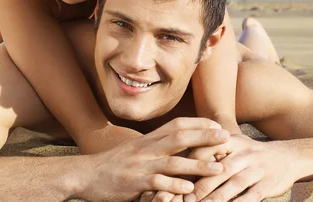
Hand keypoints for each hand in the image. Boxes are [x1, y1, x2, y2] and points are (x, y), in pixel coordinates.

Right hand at [77, 118, 229, 201]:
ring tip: (218, 168)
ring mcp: (141, 165)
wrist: (86, 174)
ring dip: (198, 165)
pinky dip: (175, 185)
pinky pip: (158, 183)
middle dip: (205, 138)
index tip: (217, 126)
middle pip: (181, 138)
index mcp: (149, 138)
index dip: (199, 124)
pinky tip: (190, 188)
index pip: (178, 124)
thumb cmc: (116, 163)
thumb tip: (182, 143)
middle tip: (226, 139)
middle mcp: (147, 148)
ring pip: (174, 162)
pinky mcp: (135, 183)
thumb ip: (158, 145)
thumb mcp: (138, 149)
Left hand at [188, 135, 299, 201]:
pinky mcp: (268, 184)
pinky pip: (251, 197)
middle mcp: (246, 153)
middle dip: (201, 186)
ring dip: (216, 199)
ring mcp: (258, 168)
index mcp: (233, 141)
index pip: (209, 150)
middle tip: (185, 200)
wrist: (288, 156)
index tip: (176, 178)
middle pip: (220, 170)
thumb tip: (183, 166)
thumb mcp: (235, 145)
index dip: (193, 164)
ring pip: (234, 185)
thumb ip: (213, 152)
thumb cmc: (252, 155)